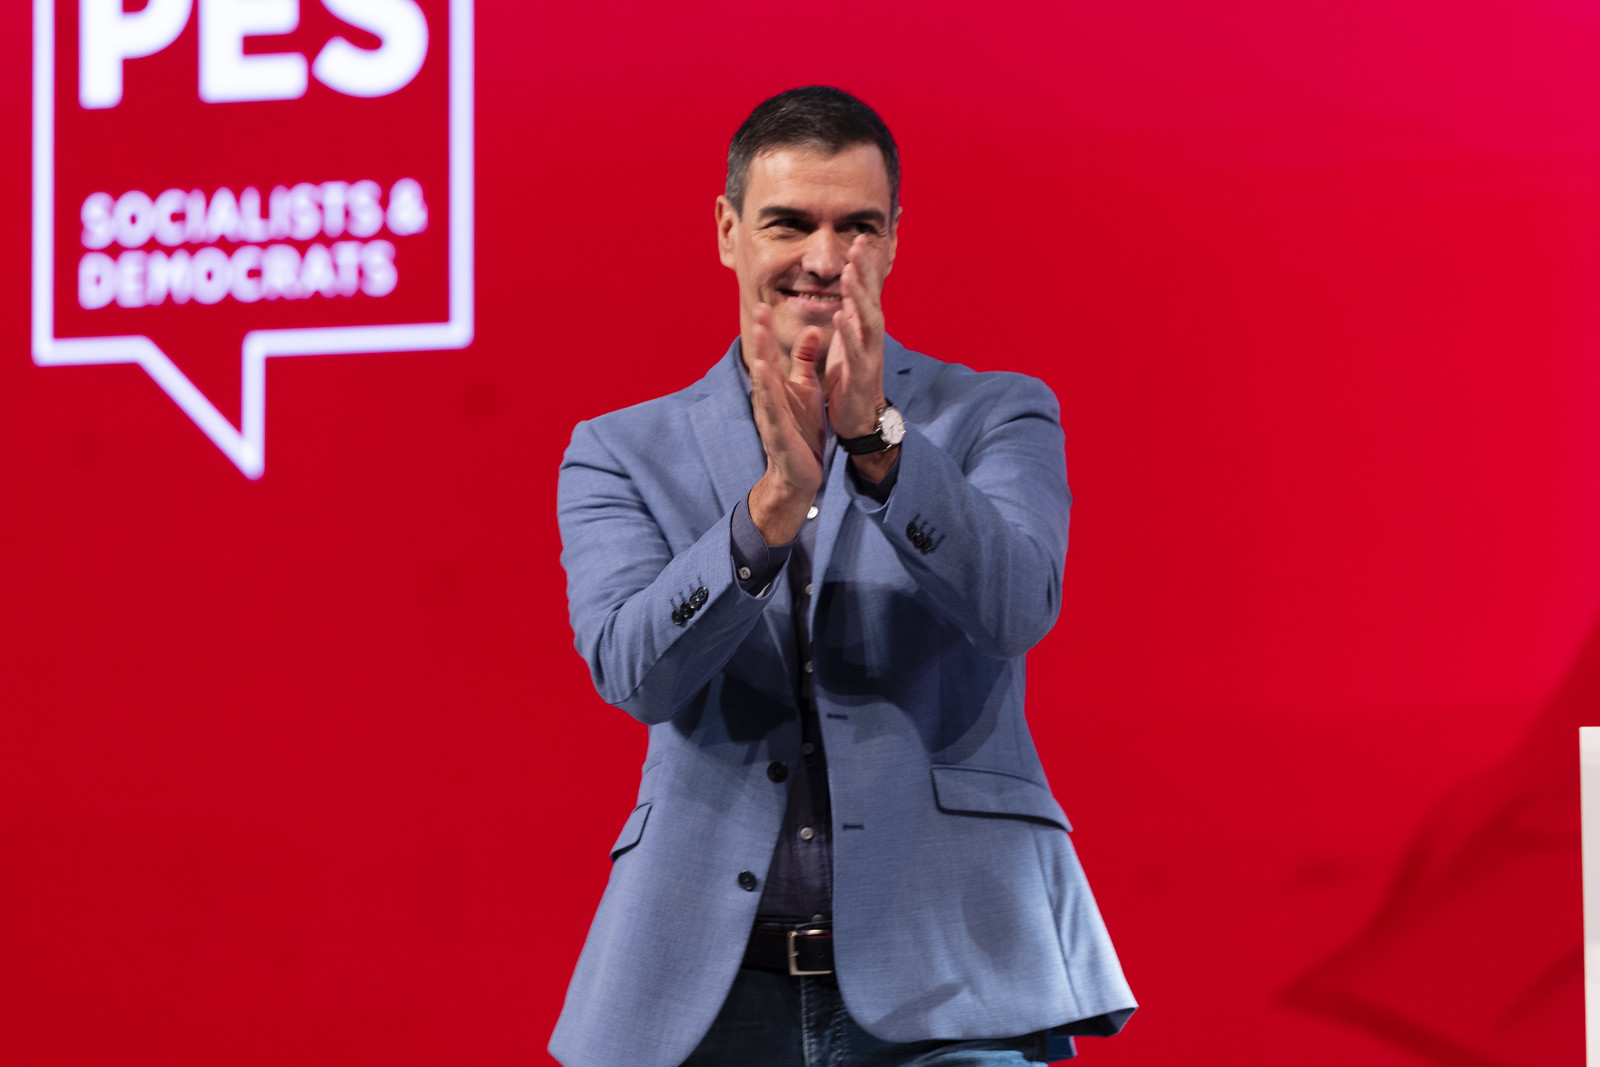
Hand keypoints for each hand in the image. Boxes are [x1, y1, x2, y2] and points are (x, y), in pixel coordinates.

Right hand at [748, 304, 824, 543]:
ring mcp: (770, 415)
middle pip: (761, 362)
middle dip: (759, 337)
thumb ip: (805, 362)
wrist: (801, 473)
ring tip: (757, 334)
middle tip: (757, 308)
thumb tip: (811, 331)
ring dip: (759, 357)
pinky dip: (767, 391)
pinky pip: (771, 408)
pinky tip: (764, 374)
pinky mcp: (777, 432)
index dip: (766, 330)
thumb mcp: (806, 390)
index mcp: (777, 387)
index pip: (770, 353)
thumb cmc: (802, 430)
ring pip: (763, 383)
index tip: (764, 303)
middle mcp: (768, 398)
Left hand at [827, 235, 896, 480]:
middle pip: (871, 298)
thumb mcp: (849, 342)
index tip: (857, 239)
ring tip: (850, 273)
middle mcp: (871, 338)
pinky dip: (848, 333)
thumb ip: (850, 316)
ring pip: (867, 320)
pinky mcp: (862, 375)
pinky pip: (855, 351)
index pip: (866, 292)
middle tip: (859, 243)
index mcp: (865, 330)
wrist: (860, 421)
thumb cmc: (851, 380)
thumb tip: (850, 289)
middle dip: (865, 271)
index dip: (863, 267)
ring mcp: (869, 355)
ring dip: (859, 296)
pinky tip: (840, 316)